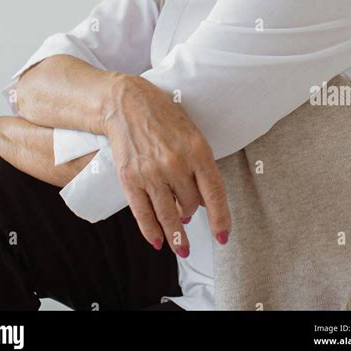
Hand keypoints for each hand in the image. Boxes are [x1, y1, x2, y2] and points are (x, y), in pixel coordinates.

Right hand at [102, 74, 230, 256]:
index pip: (214, 193)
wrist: (127, 103)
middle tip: (188, 212)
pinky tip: (158, 241)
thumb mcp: (191, 134)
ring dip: (176, 235)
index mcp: (197, 150)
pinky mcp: (131, 178)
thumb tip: (204, 202)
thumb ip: (200, 165)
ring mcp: (151, 173)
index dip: (220, 219)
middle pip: (191, 205)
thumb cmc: (163, 116)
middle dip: (191, 211)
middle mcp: (175, 164)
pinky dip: (151, 231)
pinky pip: (143, 214)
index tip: (223, 236)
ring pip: (169, 215)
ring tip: (182, 247)